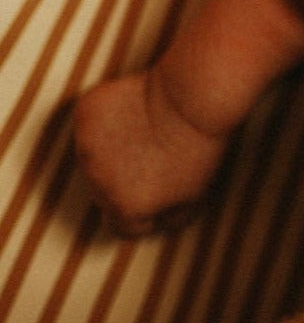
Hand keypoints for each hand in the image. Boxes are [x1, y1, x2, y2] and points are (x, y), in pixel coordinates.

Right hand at [73, 68, 230, 235]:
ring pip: (94, 157)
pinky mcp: (85, 116)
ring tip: (146, 129)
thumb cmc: (200, 144)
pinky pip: (90, 123)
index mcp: (124, 208)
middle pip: (105, 194)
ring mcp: (86, 148)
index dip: (144, 212)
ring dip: (112, 150)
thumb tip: (158, 223)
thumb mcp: (198, 193)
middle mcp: (97, 183)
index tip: (159, 191)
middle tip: (155, 154)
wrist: (193, 95)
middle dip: (126, 181)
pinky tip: (134, 107)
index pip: (123, 227)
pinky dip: (105, 118)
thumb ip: (172, 217)